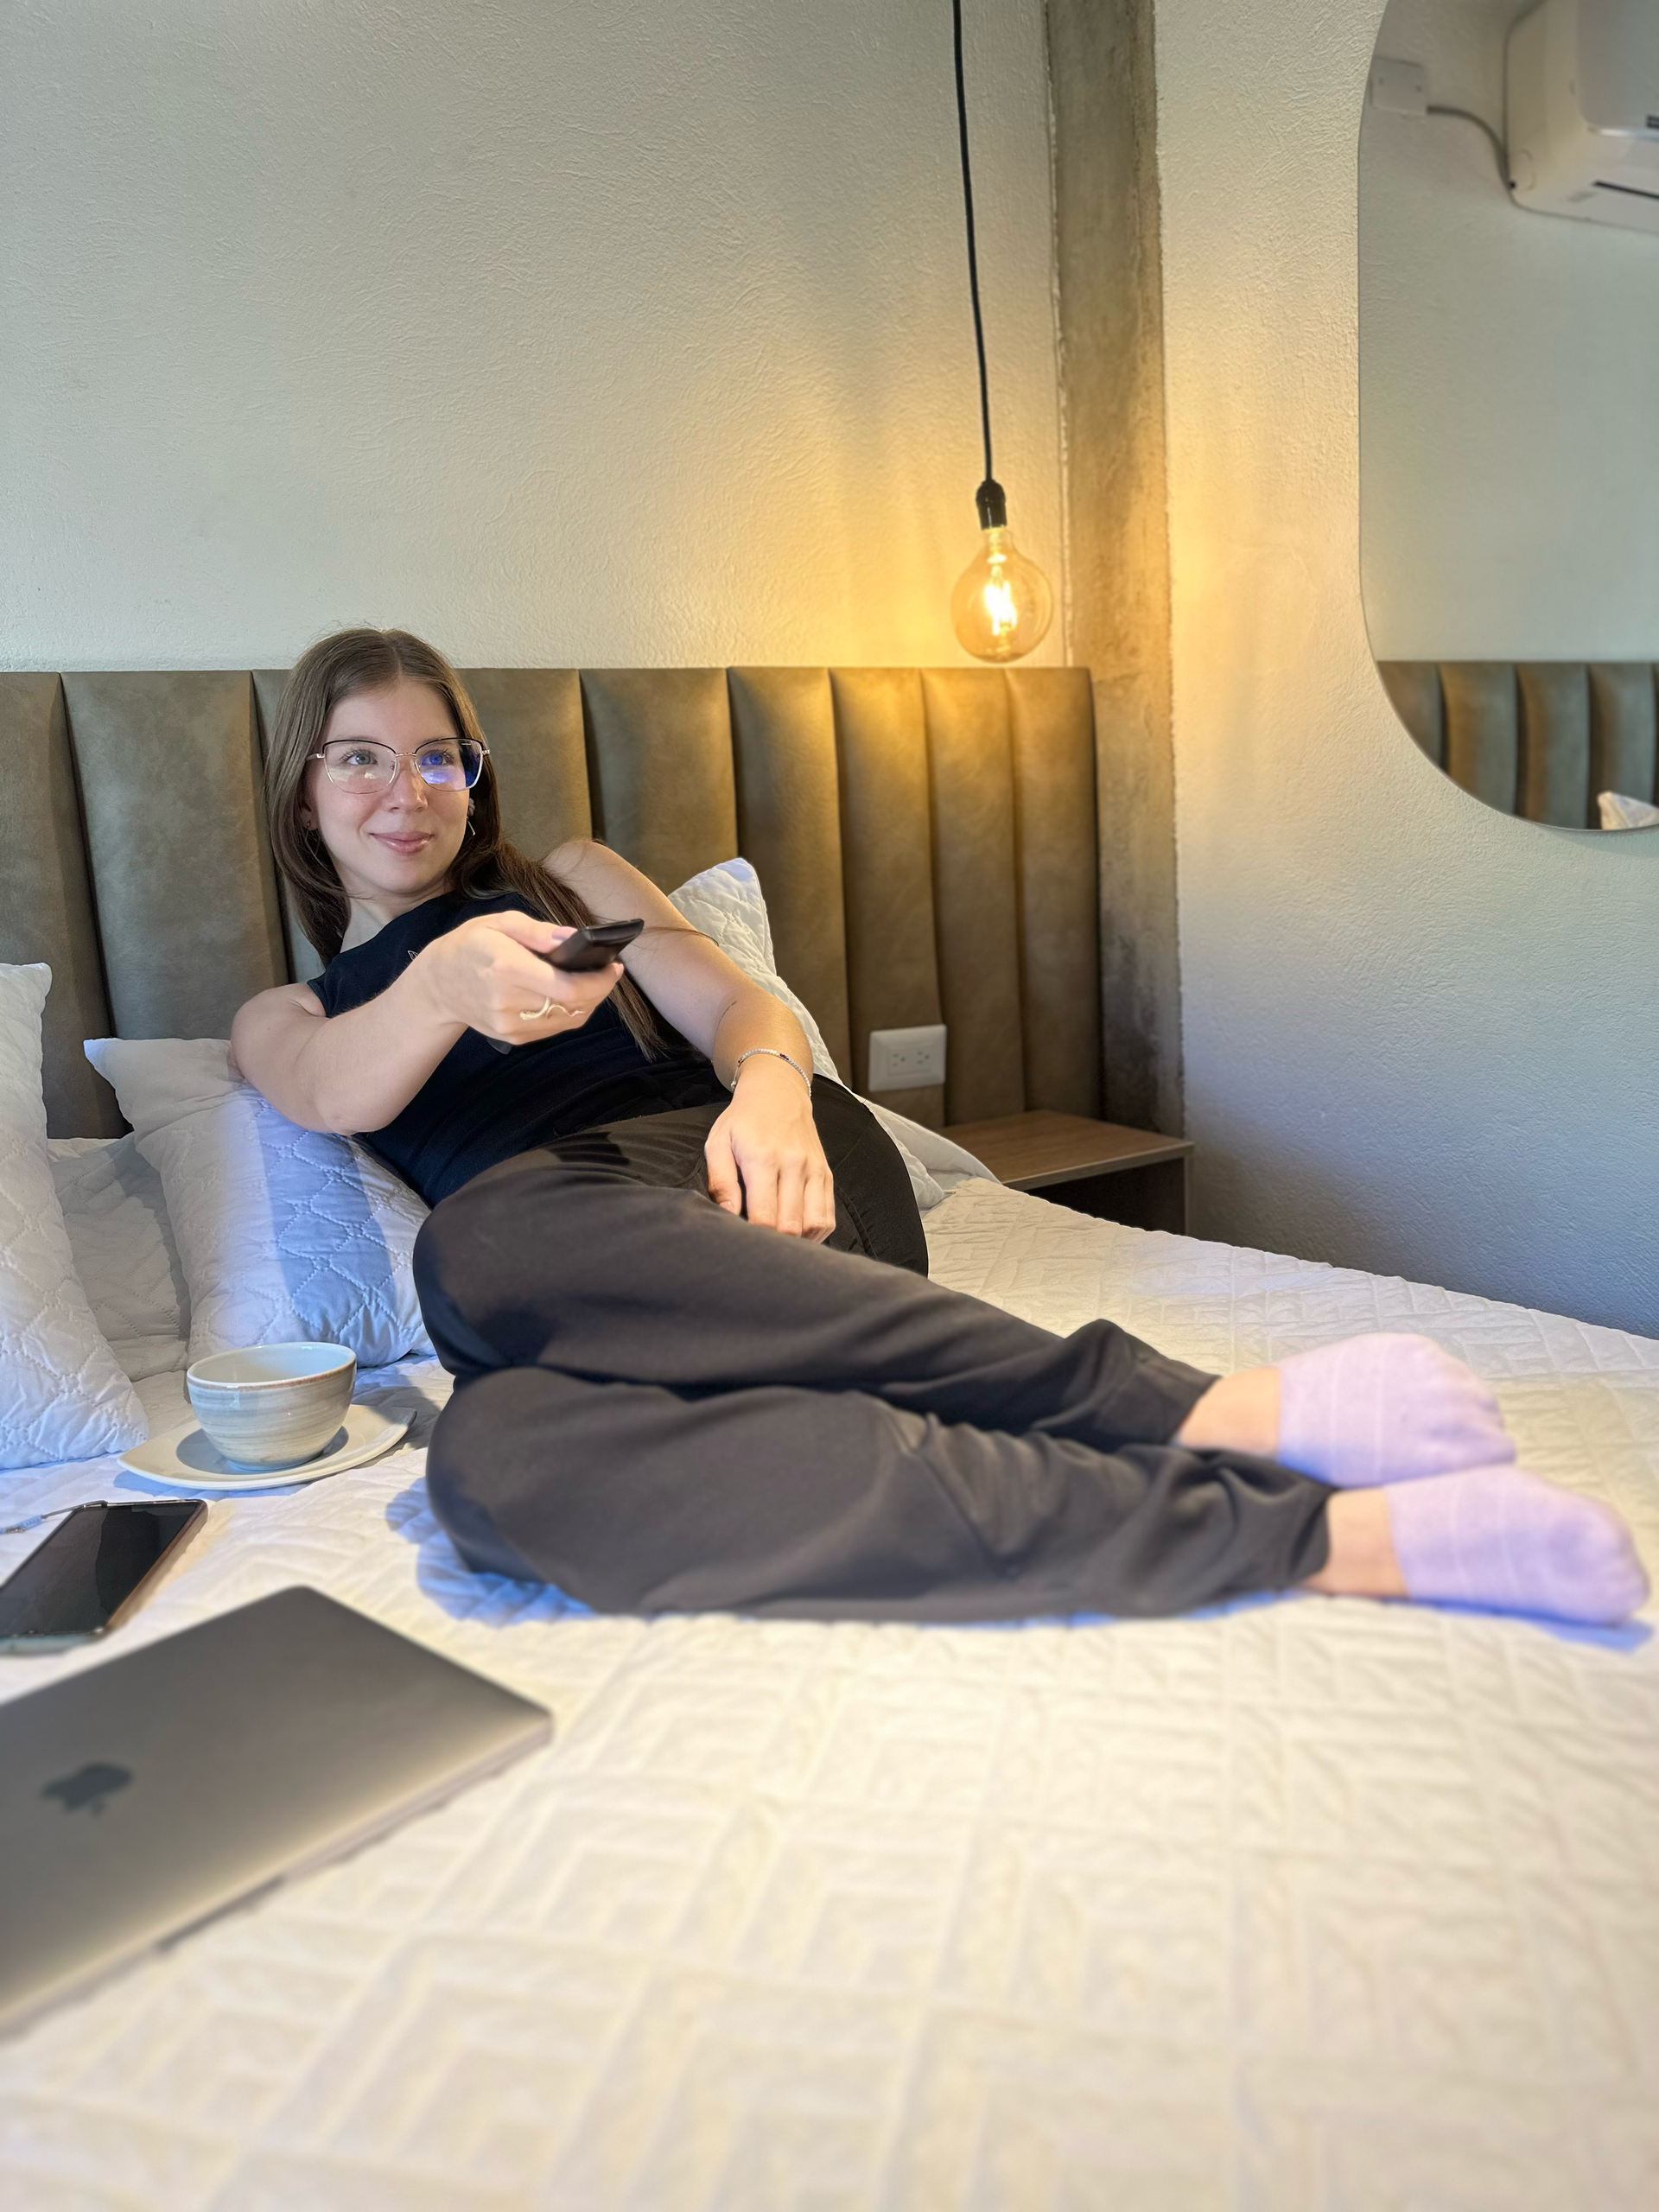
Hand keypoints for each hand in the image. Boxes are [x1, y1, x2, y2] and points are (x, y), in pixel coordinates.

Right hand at [407, 911, 621, 1042]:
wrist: (438, 984)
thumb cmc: (470, 945)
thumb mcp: (500, 923)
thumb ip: (539, 931)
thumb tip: (574, 938)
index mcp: (506, 968)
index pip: (567, 987)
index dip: (599, 981)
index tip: (613, 966)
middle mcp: (507, 1002)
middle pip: (573, 1005)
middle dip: (599, 989)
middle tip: (607, 971)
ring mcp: (509, 1025)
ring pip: (569, 1020)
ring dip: (589, 1002)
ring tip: (594, 981)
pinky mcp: (512, 1038)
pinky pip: (554, 1028)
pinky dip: (570, 1012)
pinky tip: (572, 995)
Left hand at [704, 1057, 834, 1238]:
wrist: (779, 1092)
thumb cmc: (743, 1121)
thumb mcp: (718, 1143)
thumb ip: (721, 1181)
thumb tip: (727, 1216)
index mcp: (763, 1158)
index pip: (765, 1216)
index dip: (753, 1237)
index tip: (741, 1241)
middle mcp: (794, 1165)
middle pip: (791, 1227)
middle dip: (773, 1244)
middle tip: (756, 1245)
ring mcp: (814, 1170)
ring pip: (814, 1226)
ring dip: (796, 1242)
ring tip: (776, 1241)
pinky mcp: (826, 1175)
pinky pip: (828, 1218)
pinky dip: (814, 1234)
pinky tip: (795, 1234)